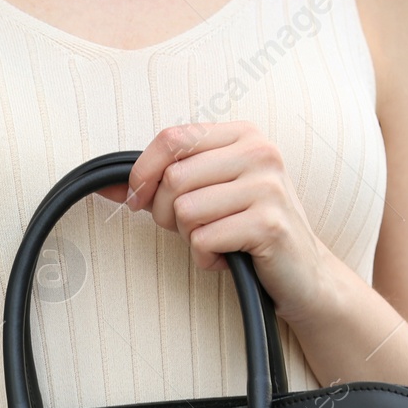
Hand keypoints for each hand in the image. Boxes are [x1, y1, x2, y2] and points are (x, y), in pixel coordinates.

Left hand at [102, 122, 335, 324]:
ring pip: (185, 211)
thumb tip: (104, 186)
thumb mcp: (206, 194)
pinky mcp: (268, 224)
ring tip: (217, 240)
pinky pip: (203, 241)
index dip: (143, 173)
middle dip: (167, 213)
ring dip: (190, 237)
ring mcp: (267, 187)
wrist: (303, 273)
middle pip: (173, 179)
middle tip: (193, 228)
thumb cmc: (246, 229)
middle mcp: (259, 152)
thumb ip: (160, 183)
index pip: (171, 138)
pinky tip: (228, 257)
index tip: (139, 200)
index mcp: (242, 135)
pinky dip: (206, 258)